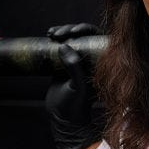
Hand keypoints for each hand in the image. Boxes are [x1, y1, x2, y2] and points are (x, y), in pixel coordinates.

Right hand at [45, 23, 104, 148]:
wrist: (64, 118)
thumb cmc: (76, 105)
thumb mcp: (77, 86)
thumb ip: (74, 67)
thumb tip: (64, 45)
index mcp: (99, 64)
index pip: (96, 39)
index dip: (86, 30)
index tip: (73, 31)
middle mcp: (90, 60)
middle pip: (84, 36)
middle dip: (70, 30)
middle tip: (57, 34)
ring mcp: (78, 61)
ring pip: (73, 39)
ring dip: (62, 32)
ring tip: (51, 34)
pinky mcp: (66, 64)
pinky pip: (63, 46)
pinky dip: (56, 40)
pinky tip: (49, 36)